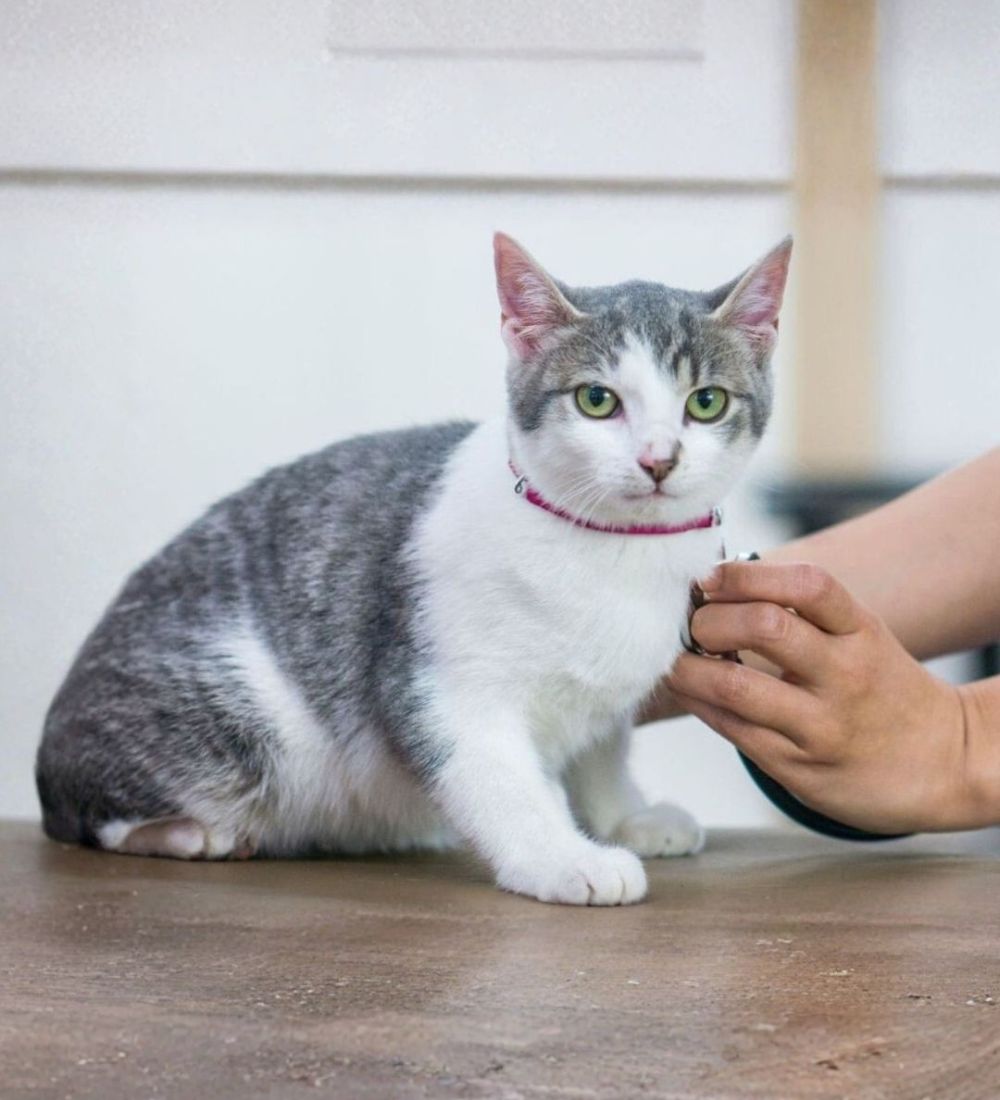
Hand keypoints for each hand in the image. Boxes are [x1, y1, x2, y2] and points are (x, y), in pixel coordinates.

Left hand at [667, 561, 987, 833]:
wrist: (943, 764)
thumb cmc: (881, 688)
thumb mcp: (860, 637)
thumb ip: (800, 613)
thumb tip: (713, 586)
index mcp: (861, 632)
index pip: (807, 585)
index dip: (747, 574)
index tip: (710, 578)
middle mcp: (845, 676)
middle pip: (765, 627)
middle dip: (710, 620)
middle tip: (693, 624)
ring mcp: (821, 726)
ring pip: (735, 687)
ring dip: (687, 666)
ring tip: (676, 658)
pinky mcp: (796, 768)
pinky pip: (730, 729)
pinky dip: (697, 702)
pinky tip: (690, 689)